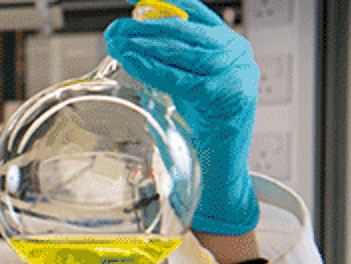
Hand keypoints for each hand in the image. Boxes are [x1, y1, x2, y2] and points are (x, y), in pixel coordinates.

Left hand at [104, 0, 259, 235]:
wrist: (223, 159)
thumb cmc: (203, 121)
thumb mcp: (187, 81)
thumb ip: (168, 60)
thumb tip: (128, 42)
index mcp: (228, 43)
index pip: (195, 10)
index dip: (163, 1)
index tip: (133, 0)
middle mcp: (235, 52)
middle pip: (183, 28)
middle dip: (143, 26)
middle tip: (114, 29)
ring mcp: (234, 72)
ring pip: (181, 49)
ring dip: (143, 43)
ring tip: (116, 41)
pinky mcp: (225, 95)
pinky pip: (180, 77)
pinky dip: (152, 67)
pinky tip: (132, 62)